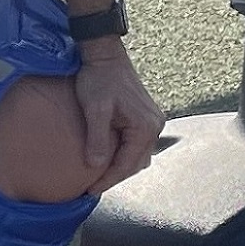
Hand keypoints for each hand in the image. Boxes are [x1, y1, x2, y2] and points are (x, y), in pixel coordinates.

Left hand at [71, 42, 163, 190]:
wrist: (105, 54)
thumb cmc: (99, 78)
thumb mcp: (95, 109)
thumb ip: (97, 138)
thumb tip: (95, 166)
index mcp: (146, 126)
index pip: (127, 164)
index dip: (108, 180)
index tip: (90, 190)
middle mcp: (154, 126)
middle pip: (135, 163)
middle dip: (115, 176)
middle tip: (92, 187)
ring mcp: (152, 121)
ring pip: (137, 155)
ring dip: (120, 166)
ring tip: (99, 176)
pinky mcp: (145, 117)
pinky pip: (136, 144)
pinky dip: (123, 154)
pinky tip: (107, 158)